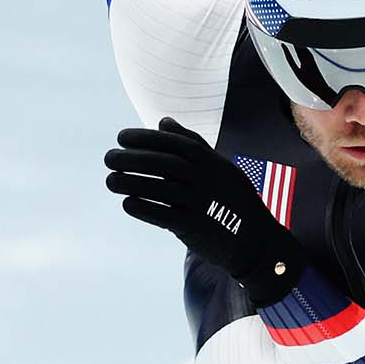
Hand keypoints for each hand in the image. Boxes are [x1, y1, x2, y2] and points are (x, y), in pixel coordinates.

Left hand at [105, 118, 304, 305]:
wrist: (256, 241)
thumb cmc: (234, 200)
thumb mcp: (221, 167)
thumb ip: (193, 143)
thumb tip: (163, 122)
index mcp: (212, 162)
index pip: (175, 143)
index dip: (146, 138)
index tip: (121, 137)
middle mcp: (207, 180)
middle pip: (164, 164)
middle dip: (133, 158)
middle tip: (108, 157)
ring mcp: (201, 203)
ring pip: (160, 189)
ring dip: (130, 182)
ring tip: (110, 180)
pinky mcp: (194, 228)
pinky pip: (163, 215)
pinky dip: (143, 208)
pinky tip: (127, 202)